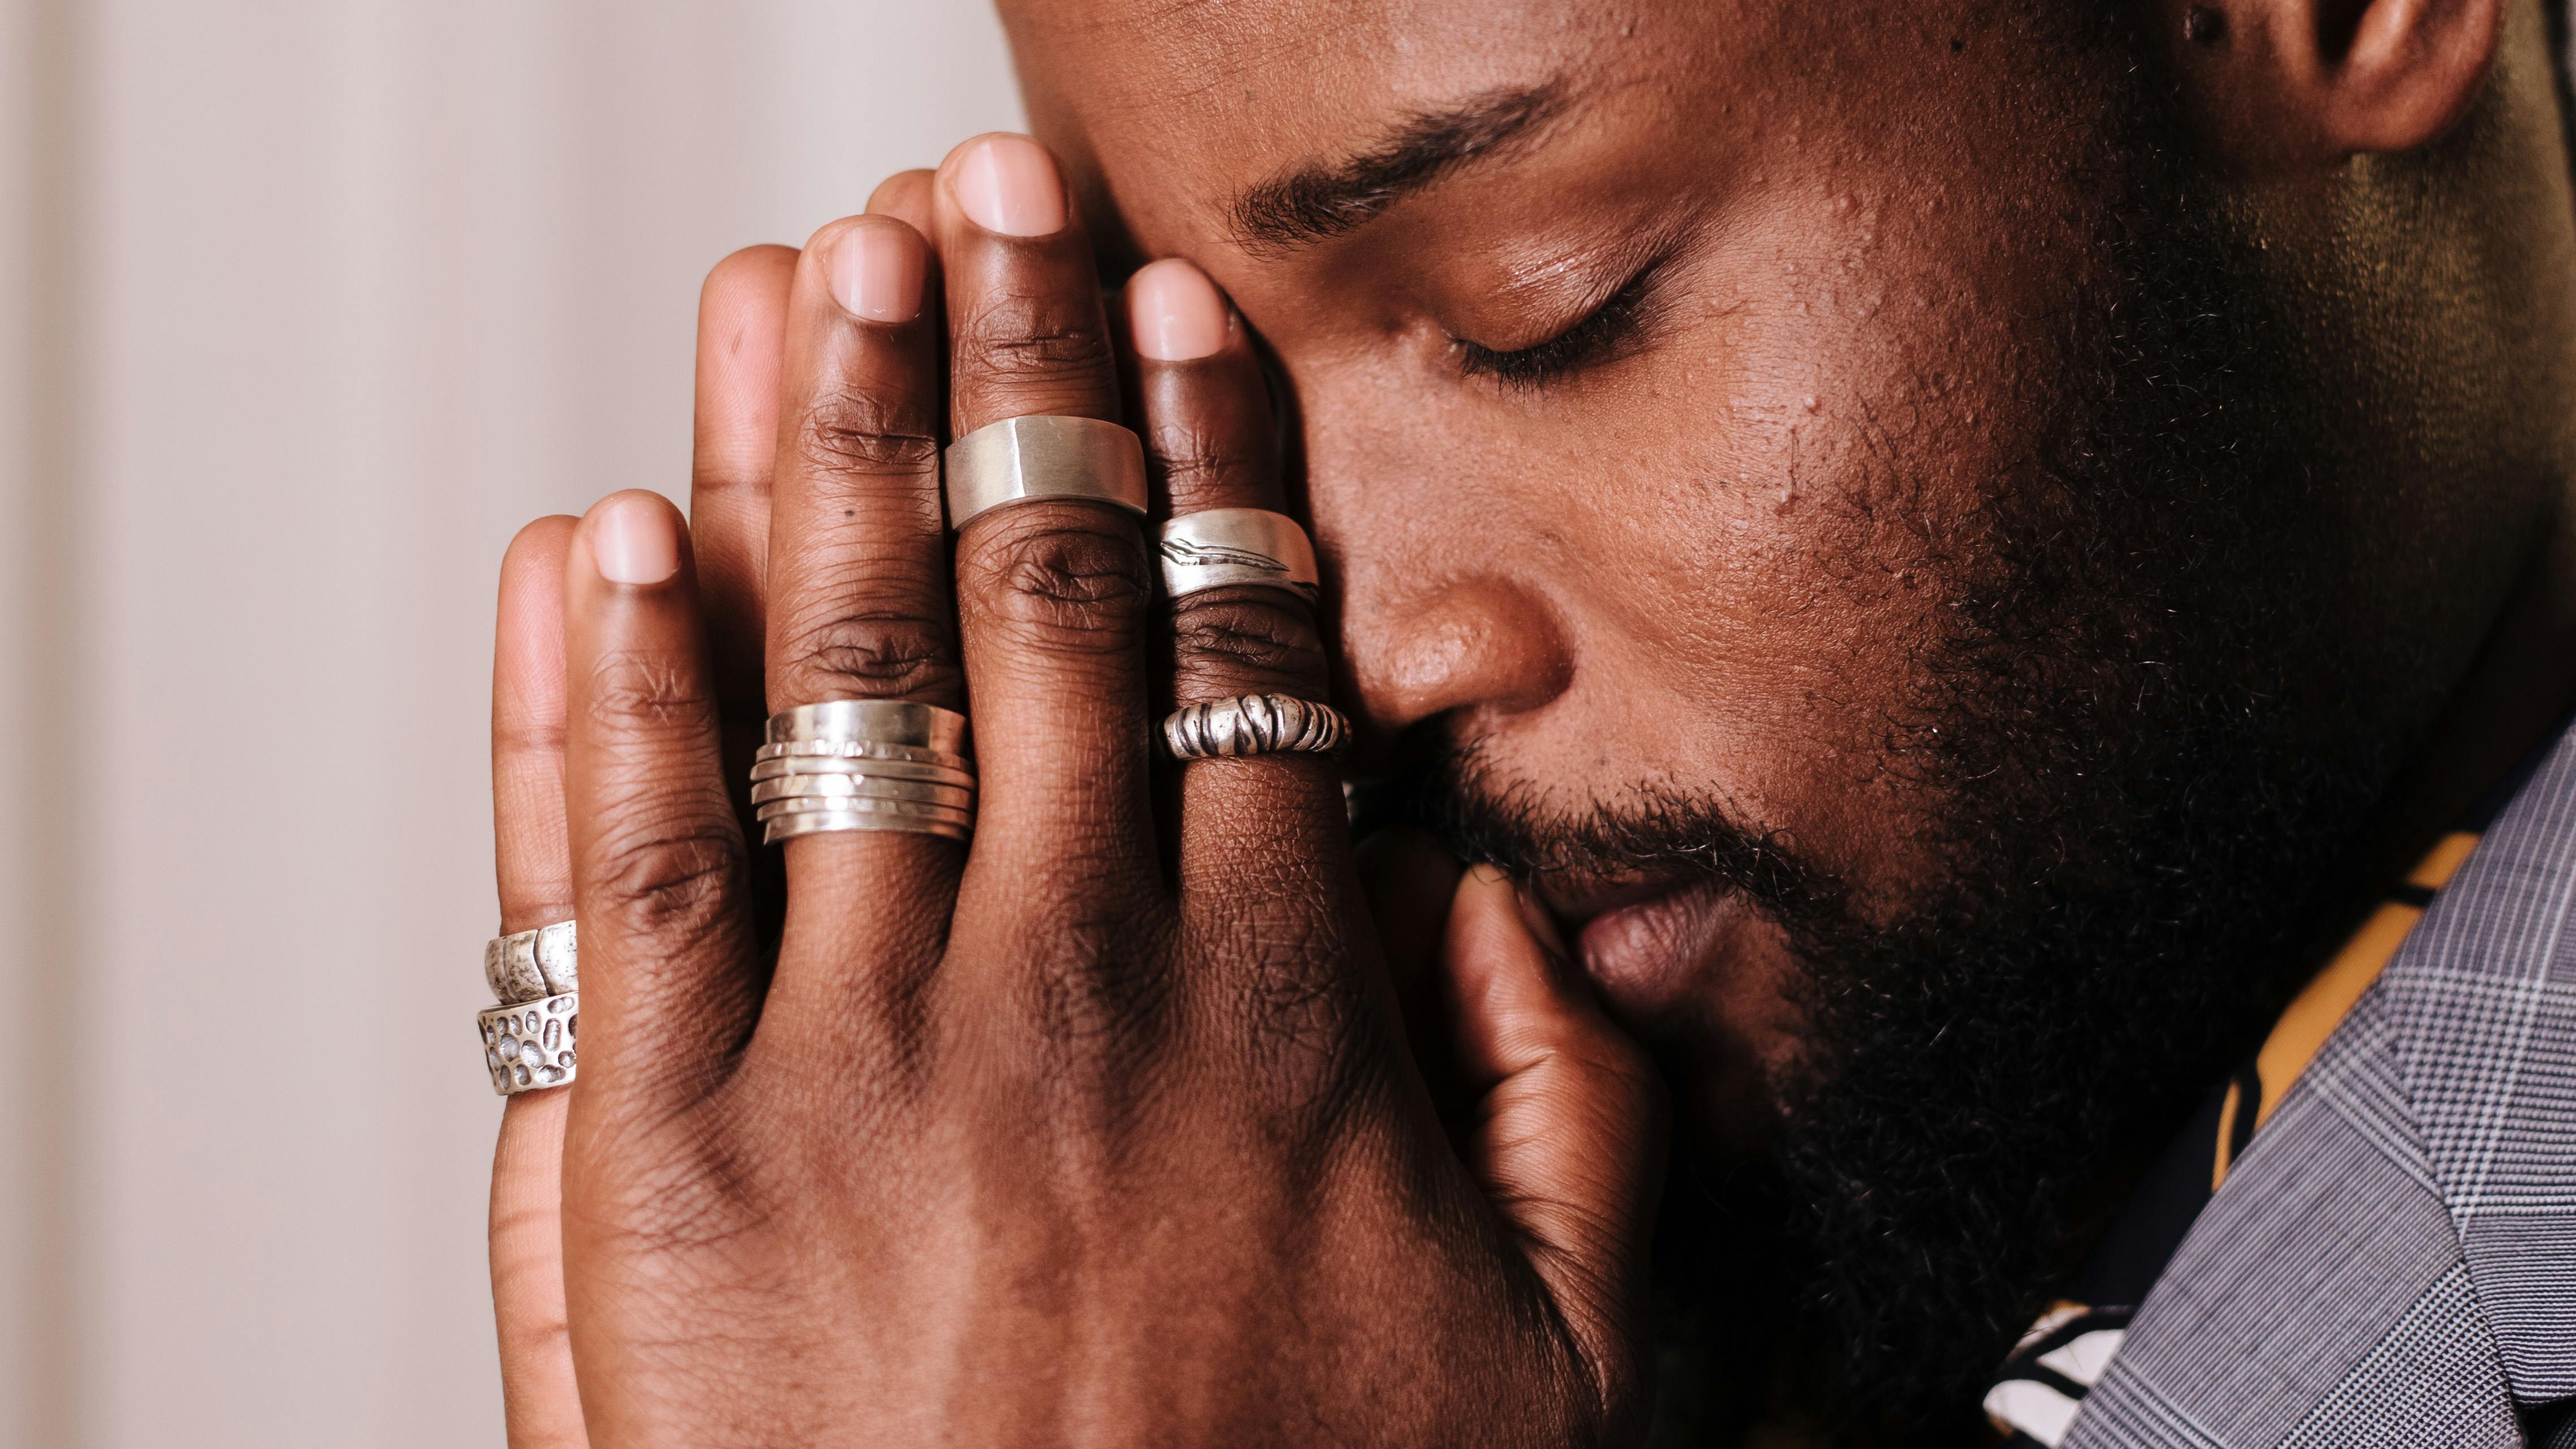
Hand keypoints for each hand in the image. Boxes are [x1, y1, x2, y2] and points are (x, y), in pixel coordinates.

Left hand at [484, 133, 1663, 1446]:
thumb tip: (1524, 911)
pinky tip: (609, 545)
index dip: (1203, 462)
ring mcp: (856, 1061)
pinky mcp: (668, 1165)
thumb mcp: (1575, 1377)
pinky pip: (630, 869)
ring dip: (820, 446)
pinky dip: (608, 688)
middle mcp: (1072, 987)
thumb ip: (1580, 1122)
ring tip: (816, 284)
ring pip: (837, 671)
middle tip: (988, 209)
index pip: (1233, 653)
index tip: (1177, 324)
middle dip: (1014, 372)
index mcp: (1277, 1016)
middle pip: (1037, 597)